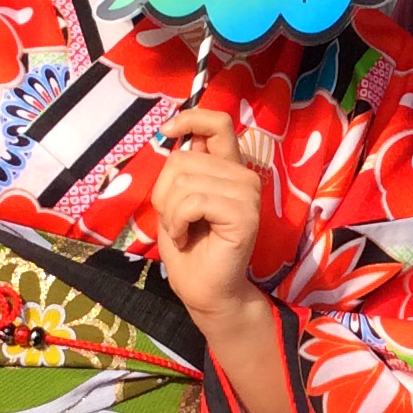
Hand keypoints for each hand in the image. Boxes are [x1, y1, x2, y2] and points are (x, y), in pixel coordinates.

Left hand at [154, 104, 301, 412]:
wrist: (206, 294)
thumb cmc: (190, 250)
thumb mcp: (177, 202)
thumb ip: (183, 170)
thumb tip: (176, 137)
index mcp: (229, 169)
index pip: (218, 123)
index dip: (191, 118)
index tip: (169, 131)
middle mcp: (243, 176)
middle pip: (183, 158)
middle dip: (165, 192)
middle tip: (177, 220)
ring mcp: (247, 194)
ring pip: (185, 180)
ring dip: (171, 211)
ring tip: (183, 231)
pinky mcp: (244, 214)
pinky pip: (193, 201)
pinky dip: (178, 222)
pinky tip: (186, 238)